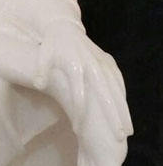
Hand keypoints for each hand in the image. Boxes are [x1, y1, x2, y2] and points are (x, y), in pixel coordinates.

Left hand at [34, 20, 132, 140]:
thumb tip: (38, 84)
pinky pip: (118, 81)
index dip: (79, 112)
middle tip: (120, 137)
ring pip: (116, 91)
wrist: (63, 28)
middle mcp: (92, 66)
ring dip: (122, 111)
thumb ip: (41, 70)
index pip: (79, 94)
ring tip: (127, 130)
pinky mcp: (108, 61)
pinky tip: (125, 112)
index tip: (78, 129)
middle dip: (113, 117)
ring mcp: (102, 63)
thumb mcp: (42, 56)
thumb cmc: (50, 46)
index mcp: (75, 66)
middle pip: (105, 96)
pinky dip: (122, 97)